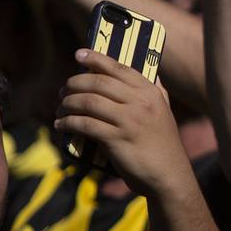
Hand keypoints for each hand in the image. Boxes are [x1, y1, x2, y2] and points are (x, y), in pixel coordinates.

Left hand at [55, 50, 191, 197]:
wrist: (169, 175)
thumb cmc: (163, 144)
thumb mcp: (163, 112)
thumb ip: (153, 92)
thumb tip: (142, 73)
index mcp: (151, 93)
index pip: (119, 68)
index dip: (96, 59)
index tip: (79, 54)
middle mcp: (141, 103)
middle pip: (98, 83)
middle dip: (74, 84)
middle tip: (63, 91)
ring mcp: (129, 121)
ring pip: (88, 102)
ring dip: (67, 104)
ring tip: (60, 108)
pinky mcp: (117, 140)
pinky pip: (85, 124)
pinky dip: (68, 122)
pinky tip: (62, 125)